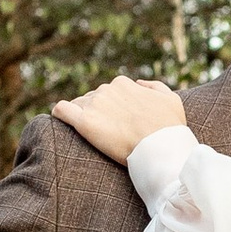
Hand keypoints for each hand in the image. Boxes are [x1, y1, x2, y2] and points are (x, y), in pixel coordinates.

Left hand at [52, 76, 187, 165]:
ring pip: (78, 105)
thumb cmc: (169, 127)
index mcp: (123, 83)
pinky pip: (62, 110)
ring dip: (81, 116)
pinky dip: (59, 114)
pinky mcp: (84, 123)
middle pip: (92, 98)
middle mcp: (106, 90)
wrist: (161, 148)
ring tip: (88, 134)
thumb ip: (153, 86)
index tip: (116, 122)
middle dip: (96, 112)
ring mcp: (94, 105)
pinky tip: (59, 122)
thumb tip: (138, 83)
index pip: (108, 91)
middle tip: (105, 132)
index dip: (111, 107)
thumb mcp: (171, 98)